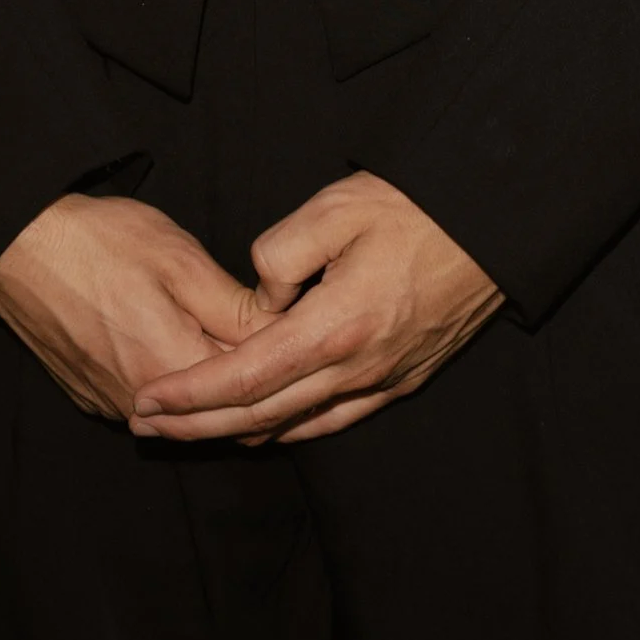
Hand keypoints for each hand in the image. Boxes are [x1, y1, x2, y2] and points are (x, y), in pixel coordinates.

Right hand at [0, 192, 270, 421]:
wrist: (18, 247)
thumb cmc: (100, 243)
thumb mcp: (181, 260)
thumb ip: (236, 308)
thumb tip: (282, 334)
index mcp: (174, 369)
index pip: (252, 384)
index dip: (283, 357)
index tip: (305, 334)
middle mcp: (144, 403)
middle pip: (220, 408)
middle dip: (255, 382)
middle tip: (282, 344)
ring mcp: (114, 406)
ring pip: (185, 411)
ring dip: (214, 388)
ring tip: (234, 345)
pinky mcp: (93, 398)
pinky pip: (149, 404)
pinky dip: (175, 387)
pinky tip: (182, 348)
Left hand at [129, 174, 501, 446]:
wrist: (493, 225)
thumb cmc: (416, 209)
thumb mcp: (337, 208)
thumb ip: (282, 253)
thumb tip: (261, 295)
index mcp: (337, 326)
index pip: (245, 377)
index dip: (191, 394)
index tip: (149, 398)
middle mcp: (358, 368)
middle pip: (261, 414)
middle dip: (197, 426)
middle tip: (147, 425)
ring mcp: (383, 380)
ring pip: (297, 426)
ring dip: (237, 431)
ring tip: (191, 428)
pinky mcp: (402, 379)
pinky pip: (335, 420)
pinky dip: (290, 429)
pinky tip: (266, 426)